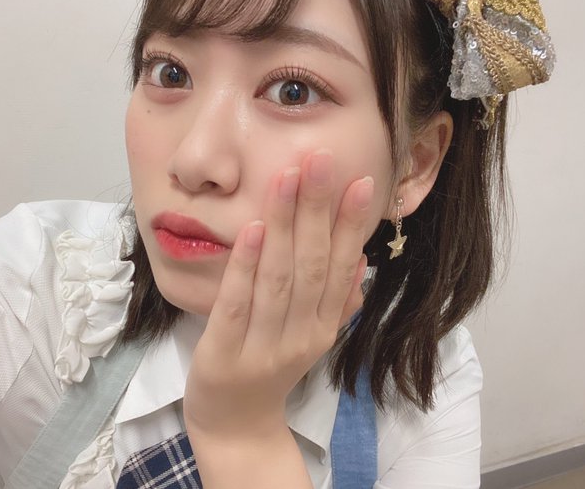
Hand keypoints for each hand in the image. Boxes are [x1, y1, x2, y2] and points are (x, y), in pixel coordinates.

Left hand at [183, 150, 372, 440]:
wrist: (236, 425)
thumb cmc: (270, 369)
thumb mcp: (311, 338)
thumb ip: (336, 301)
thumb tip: (358, 258)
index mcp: (324, 326)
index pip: (340, 268)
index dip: (350, 225)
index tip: (359, 182)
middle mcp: (302, 335)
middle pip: (312, 265)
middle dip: (318, 210)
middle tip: (322, 160)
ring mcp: (264, 346)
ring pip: (279, 278)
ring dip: (285, 225)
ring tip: (289, 178)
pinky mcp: (225, 352)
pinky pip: (238, 303)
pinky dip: (247, 266)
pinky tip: (254, 228)